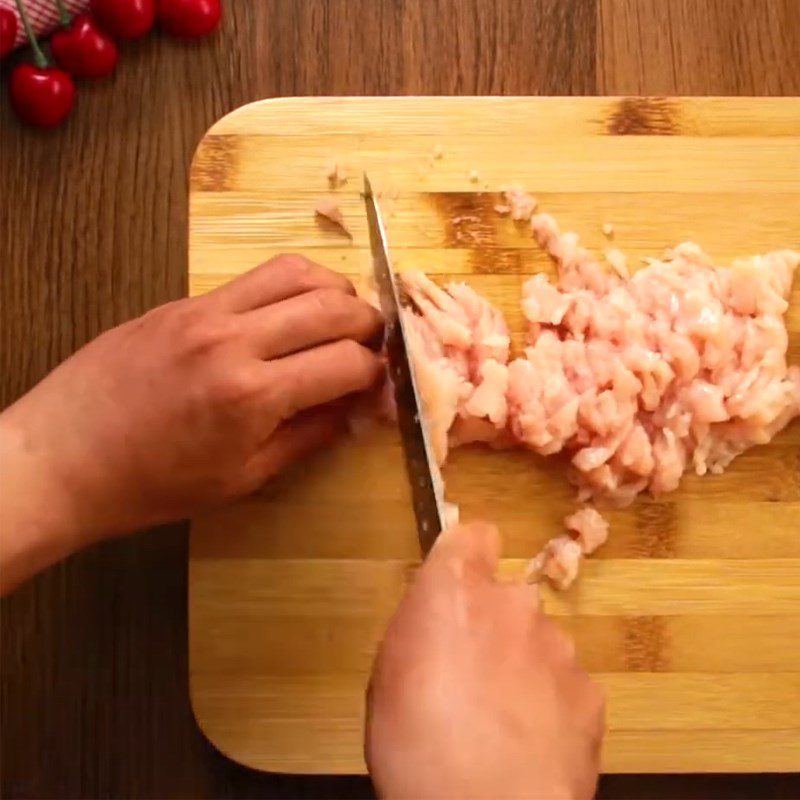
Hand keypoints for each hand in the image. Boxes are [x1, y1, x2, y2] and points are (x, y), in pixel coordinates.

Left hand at [0, 255, 382, 590]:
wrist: (63, 458)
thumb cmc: (153, 484)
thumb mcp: (242, 477)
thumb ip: (308, 437)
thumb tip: (355, 409)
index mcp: (253, 395)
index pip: (346, 362)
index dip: (378, 374)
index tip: (382, 385)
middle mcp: (234, 339)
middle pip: (333, 304)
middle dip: (371, 324)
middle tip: (375, 346)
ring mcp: (205, 311)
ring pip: (296, 271)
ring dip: (334, 289)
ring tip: (340, 317)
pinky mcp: (183, 301)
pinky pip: (253, 277)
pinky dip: (288, 288)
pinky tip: (289, 315)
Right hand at [365, 523, 603, 799]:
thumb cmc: (416, 745)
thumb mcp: (387, 674)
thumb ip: (420, 628)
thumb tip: (437, 625)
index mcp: (453, 588)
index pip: (474, 535)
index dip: (468, 557)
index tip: (461, 582)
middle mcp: (512, 603)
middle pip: (507, 597)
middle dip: (493, 625)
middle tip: (470, 675)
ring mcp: (557, 645)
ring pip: (538, 642)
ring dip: (522, 667)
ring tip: (497, 721)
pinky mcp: (589, 690)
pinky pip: (565, 684)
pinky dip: (550, 705)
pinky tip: (527, 744)